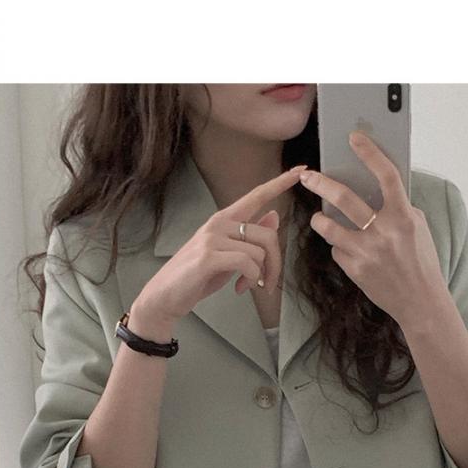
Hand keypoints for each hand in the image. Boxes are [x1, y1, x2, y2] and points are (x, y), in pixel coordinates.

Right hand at [130, 173, 296, 345]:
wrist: (166, 296)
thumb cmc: (196, 276)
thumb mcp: (229, 256)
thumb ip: (250, 237)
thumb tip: (273, 217)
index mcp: (225, 219)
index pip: (257, 195)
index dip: (280, 183)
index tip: (301, 172)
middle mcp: (219, 222)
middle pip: (267, 234)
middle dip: (276, 264)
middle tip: (269, 283)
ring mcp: (213, 238)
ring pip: (259, 251)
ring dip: (261, 276)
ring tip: (248, 287)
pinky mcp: (209, 256)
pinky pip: (247, 264)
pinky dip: (250, 280)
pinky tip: (240, 289)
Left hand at [297, 138, 436, 339]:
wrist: (421, 303)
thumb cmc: (421, 261)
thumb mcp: (417, 227)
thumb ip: (397, 206)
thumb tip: (375, 185)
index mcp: (403, 217)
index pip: (386, 176)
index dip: (370, 153)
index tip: (355, 138)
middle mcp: (384, 233)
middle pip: (345, 199)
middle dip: (321, 183)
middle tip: (307, 176)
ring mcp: (368, 253)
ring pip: (330, 228)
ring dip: (320, 220)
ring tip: (319, 217)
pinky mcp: (356, 271)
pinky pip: (338, 251)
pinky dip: (340, 247)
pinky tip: (348, 249)